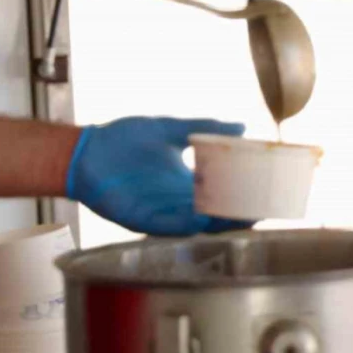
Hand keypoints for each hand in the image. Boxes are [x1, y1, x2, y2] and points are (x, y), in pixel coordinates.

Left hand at [66, 117, 254, 236]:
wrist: (86, 151)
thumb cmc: (122, 139)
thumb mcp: (169, 129)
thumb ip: (202, 128)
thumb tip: (241, 126)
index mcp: (188, 182)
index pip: (223, 193)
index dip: (244, 195)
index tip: (267, 191)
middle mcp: (180, 201)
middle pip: (217, 213)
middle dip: (240, 214)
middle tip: (264, 209)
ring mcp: (163, 212)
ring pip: (199, 224)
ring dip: (219, 223)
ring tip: (242, 217)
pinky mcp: (143, 220)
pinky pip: (170, 227)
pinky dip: (188, 224)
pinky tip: (203, 218)